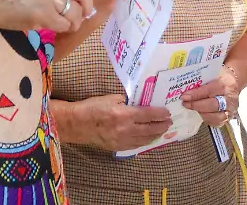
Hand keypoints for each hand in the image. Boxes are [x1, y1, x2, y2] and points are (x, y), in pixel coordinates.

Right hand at [58, 94, 172, 151]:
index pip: (148, 115)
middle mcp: (125, 129)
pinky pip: (135, 146)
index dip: (160, 114)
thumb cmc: (93, 107)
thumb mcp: (112, 98)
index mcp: (124, 114)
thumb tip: (141, 102)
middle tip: (169, 122)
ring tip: (162, 130)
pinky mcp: (117, 147)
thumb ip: (128, 101)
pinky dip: (144, 142)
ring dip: (155, 135)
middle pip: (149, 129)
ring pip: (144, 139)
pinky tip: (149, 138)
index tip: (167, 113)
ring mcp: (121, 140)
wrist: (77, 124)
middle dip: (161, 125)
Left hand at [181, 66, 240, 127]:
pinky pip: (217, 122)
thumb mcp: (212, 73)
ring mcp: (231, 109)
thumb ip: (201, 79)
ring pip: (215, 116)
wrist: (233, 82)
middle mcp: (230, 97)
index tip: (184, 96)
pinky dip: (207, 119)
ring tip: (192, 108)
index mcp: (225, 84)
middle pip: (212, 105)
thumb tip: (183, 86)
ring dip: (201, 113)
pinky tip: (200, 114)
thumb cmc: (219, 77)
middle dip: (196, 105)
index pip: (209, 90)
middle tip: (185, 103)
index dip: (195, 94)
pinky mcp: (229, 117)